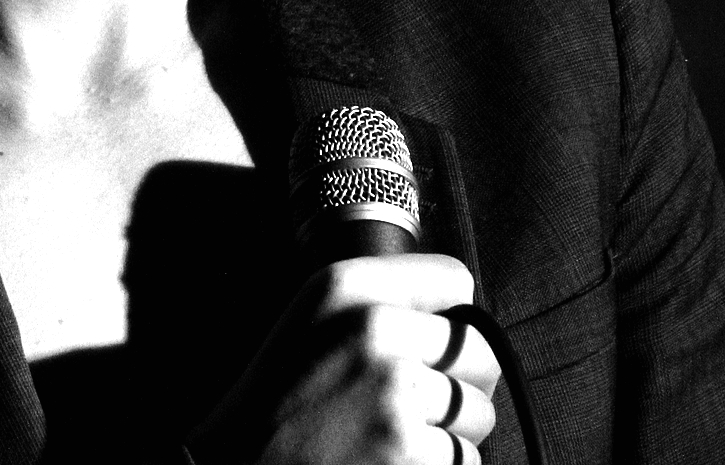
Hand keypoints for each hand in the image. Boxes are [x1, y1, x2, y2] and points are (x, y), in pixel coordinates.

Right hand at [188, 253, 501, 464]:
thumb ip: (380, 298)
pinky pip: (465, 457)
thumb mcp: (312, 316)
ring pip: (480, 411)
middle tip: (419, 398)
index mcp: (345, 286)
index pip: (453, 278)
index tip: (431, 336)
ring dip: (451, 430)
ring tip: (397, 432)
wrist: (242, 461)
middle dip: (463, 380)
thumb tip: (463, 308)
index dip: (451, 312)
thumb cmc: (281, 395)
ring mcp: (394, 391)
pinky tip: (393, 459)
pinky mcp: (409, 450)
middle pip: (481, 350)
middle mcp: (372, 328)